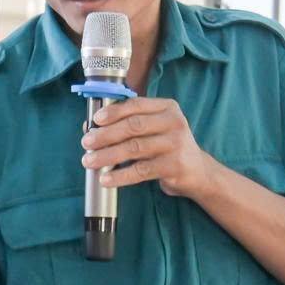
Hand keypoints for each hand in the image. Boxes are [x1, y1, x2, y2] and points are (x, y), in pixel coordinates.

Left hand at [83, 97, 219, 199]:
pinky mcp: (174, 166)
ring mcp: (176, 144)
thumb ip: (127, 124)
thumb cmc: (168, 147)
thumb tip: (90, 127)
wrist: (197, 171)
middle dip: (106, 135)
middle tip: (86, 143)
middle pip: (133, 126)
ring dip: (108, 155)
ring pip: (135, 148)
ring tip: (89, 161)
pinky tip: (106, 179)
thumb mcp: (154, 129)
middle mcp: (174, 122)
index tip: (96, 120)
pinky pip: (141, 171)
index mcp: (167, 108)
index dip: (114, 112)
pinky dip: (120, 176)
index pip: (137, 105)